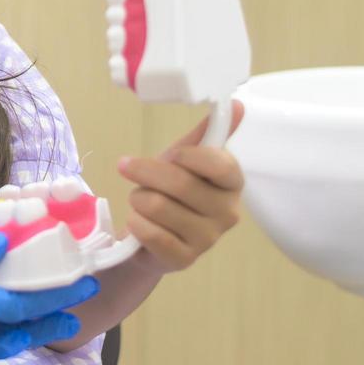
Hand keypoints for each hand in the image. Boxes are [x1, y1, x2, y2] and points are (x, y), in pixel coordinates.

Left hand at [118, 100, 245, 273]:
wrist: (147, 237)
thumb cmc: (168, 192)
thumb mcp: (182, 159)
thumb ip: (206, 134)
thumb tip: (235, 105)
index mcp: (232, 184)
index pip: (221, 165)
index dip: (190, 157)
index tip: (172, 155)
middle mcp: (227, 213)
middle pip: (180, 183)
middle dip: (145, 172)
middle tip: (128, 167)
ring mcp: (207, 239)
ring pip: (159, 206)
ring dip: (137, 198)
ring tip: (139, 200)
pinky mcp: (183, 259)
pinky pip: (150, 232)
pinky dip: (135, 222)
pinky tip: (138, 222)